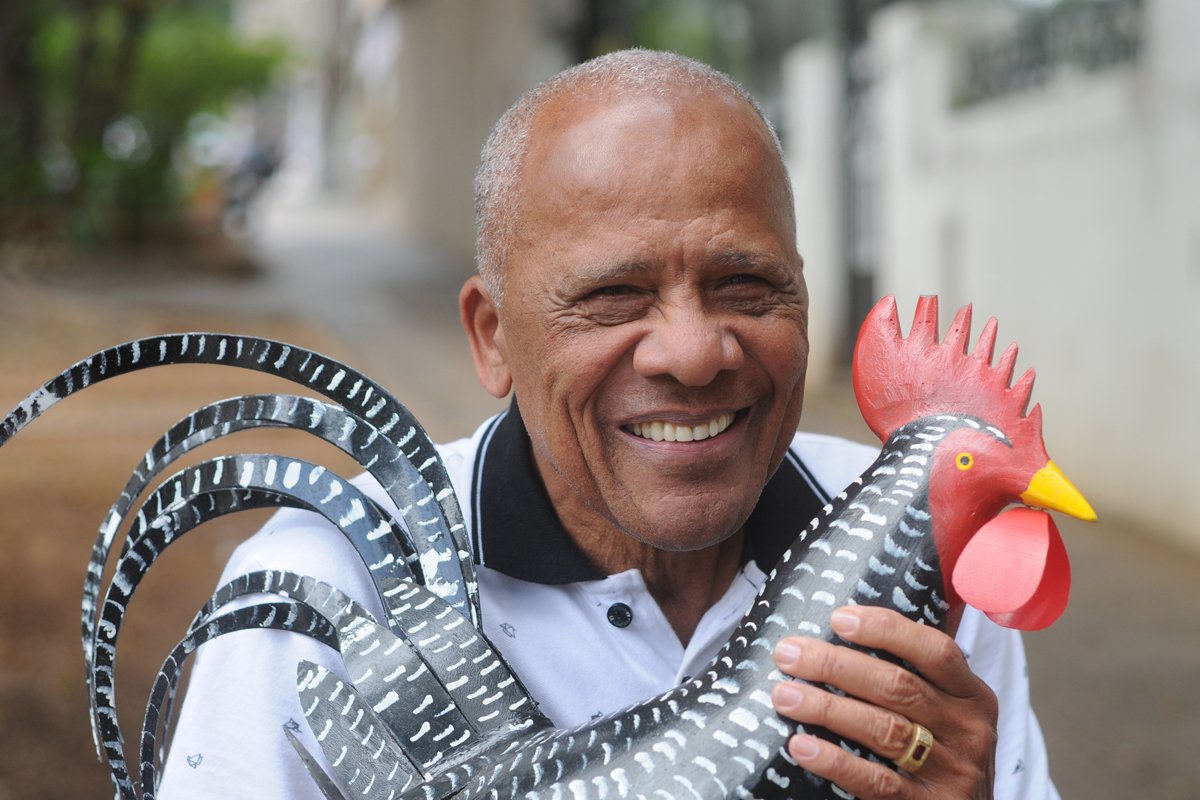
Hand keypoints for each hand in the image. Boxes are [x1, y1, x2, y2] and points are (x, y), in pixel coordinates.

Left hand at [771, 606, 997, 799]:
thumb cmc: (942, 754)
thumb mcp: (946, 712)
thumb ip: (914, 676)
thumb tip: (844, 627)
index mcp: (972, 695)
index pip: (935, 650)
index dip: (887, 629)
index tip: (837, 618)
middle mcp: (967, 730)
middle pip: (897, 686)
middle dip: (835, 665)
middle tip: (788, 655)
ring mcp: (952, 772)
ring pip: (883, 730)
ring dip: (826, 708)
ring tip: (784, 695)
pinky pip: (876, 781)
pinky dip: (835, 761)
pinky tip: (801, 746)